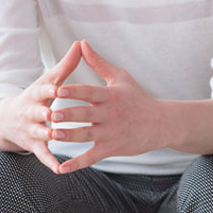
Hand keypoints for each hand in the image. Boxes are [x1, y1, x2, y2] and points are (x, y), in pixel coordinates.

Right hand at [0, 41, 81, 173]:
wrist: (6, 119)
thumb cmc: (37, 96)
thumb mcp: (48, 80)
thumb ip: (66, 64)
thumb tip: (81, 42)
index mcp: (36, 94)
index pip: (42, 90)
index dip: (50, 89)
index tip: (58, 88)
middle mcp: (31, 112)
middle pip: (37, 112)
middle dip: (45, 113)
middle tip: (54, 114)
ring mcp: (31, 130)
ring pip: (39, 133)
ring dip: (47, 135)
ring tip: (58, 136)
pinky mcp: (33, 145)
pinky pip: (42, 155)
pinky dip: (49, 162)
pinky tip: (59, 169)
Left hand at [50, 40, 163, 173]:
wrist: (162, 123)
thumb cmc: (138, 98)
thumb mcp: (121, 77)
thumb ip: (98, 62)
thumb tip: (81, 43)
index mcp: (110, 95)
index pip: (89, 92)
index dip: (74, 91)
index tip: (58, 90)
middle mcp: (110, 114)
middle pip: (86, 114)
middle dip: (69, 114)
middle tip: (51, 113)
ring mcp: (111, 132)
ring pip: (87, 135)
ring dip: (70, 136)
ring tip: (53, 135)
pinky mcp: (112, 148)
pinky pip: (92, 157)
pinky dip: (77, 163)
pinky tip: (61, 169)